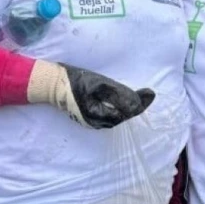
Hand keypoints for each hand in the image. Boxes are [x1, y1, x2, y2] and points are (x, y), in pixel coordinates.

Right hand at [27, 60, 154, 128]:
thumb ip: (121, 94)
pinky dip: (117, 108)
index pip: (127, 113)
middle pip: (122, 117)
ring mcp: (91, 122)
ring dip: (126, 107)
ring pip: (116, 117)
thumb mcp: (100, 84)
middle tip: (145, 94)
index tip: (151, 93)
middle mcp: (96, 123)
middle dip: (134, 106)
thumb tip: (140, 101)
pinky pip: (108, 116)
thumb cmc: (76, 81)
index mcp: (99, 115)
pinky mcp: (88, 118)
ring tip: (135, 96)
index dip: (140, 103)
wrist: (53, 83)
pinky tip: (119, 100)